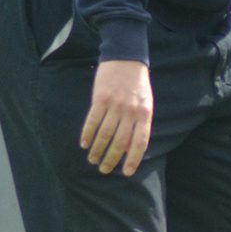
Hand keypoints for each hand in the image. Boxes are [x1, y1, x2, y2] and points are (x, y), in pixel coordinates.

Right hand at [81, 59, 153, 175]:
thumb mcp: (146, 103)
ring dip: (98, 150)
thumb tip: (132, 146)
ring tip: (93, 160)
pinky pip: (92, 121)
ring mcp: (115, 105)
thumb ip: (140, 123)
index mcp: (145, 114)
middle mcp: (130, 111)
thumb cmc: (138, 85)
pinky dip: (88, 134)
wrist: (127, 58)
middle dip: (112, 159)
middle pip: (120, 141)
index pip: (140, 142)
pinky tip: (84, 144)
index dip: (133, 159)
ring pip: (104, 134)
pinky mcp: (100, 99)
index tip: (127, 172)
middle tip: (104, 170)